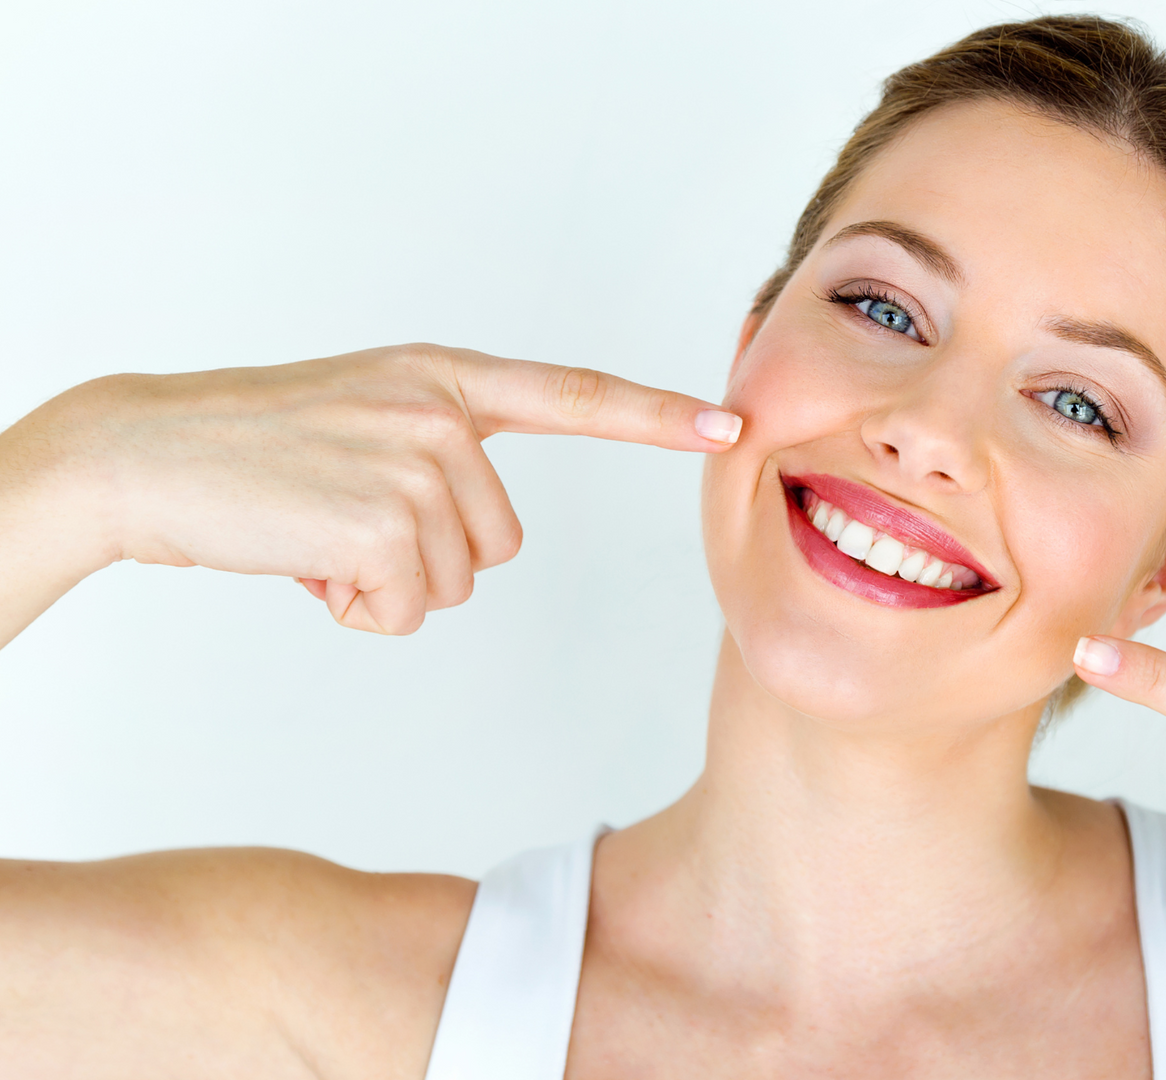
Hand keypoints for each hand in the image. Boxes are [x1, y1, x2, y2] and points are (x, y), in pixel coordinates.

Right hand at [10, 344, 739, 635]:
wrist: (146, 455)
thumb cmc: (256, 452)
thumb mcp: (365, 419)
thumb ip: (440, 451)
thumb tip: (481, 539)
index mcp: (444, 380)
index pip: (573, 395)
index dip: (654, 415)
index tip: (729, 423)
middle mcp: (441, 413)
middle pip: (502, 542)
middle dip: (427, 556)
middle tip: (342, 520)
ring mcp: (414, 463)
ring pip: (460, 581)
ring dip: (389, 583)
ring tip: (318, 533)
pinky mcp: (381, 520)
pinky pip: (410, 609)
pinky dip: (358, 608)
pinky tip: (306, 562)